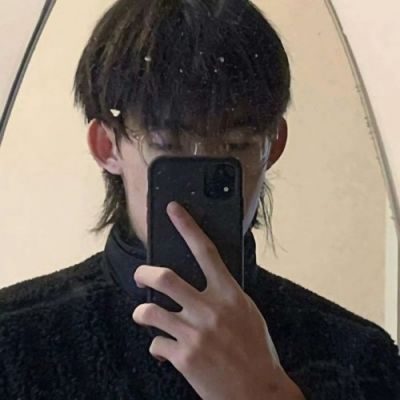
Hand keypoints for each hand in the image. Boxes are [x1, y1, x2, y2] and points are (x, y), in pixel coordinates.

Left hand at [132, 201, 303, 399]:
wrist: (258, 392)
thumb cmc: (256, 350)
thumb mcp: (247, 313)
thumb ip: (225, 296)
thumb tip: (204, 283)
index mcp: (229, 294)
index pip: (205, 251)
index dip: (187, 227)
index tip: (172, 210)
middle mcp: (210, 309)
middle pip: (165, 278)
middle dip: (145, 273)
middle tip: (140, 275)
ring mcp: (195, 333)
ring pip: (150, 311)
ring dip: (142, 312)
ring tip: (144, 314)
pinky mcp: (183, 358)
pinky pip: (156, 344)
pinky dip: (157, 347)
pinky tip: (164, 350)